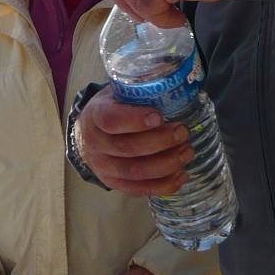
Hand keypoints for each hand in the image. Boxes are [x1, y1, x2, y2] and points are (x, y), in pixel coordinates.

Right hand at [76, 86, 191, 195]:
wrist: (87, 133)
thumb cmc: (112, 108)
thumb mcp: (117, 93)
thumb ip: (138, 91)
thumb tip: (174, 84)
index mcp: (95, 116)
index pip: (111, 120)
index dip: (136, 120)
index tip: (160, 116)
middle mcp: (95, 144)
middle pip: (128, 148)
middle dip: (161, 142)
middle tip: (183, 132)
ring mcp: (103, 167)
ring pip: (136, 172)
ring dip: (167, 164)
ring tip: (187, 151)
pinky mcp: (114, 183)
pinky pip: (139, 189)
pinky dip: (164, 185)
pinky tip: (181, 175)